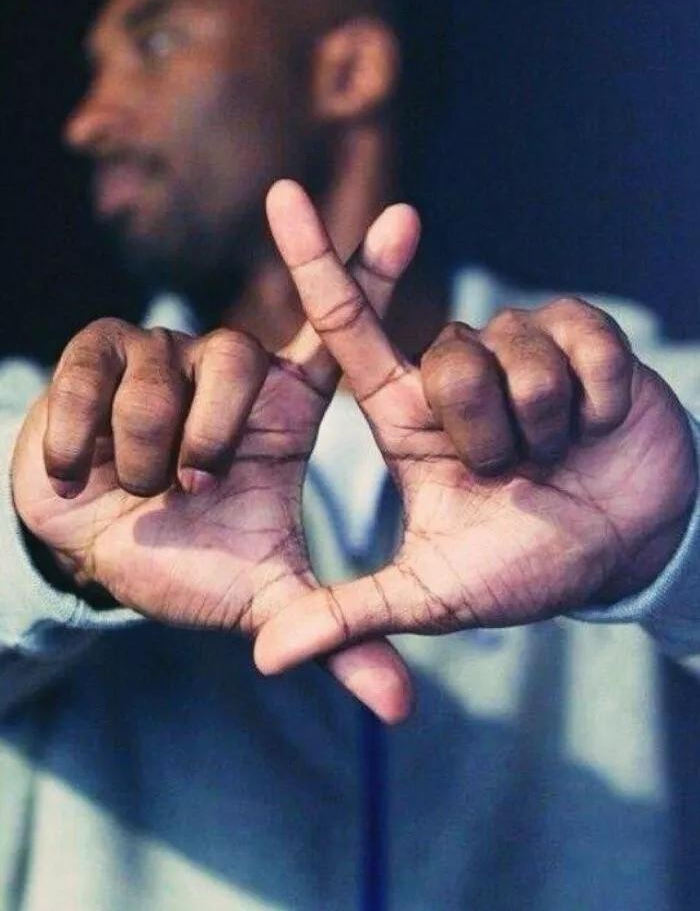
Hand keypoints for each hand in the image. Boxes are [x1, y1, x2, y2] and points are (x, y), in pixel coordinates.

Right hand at [11, 188, 420, 720]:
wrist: (89, 549)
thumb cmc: (186, 556)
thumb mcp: (262, 595)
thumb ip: (334, 635)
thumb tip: (403, 707)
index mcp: (279, 409)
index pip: (338, 331)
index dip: (373, 273)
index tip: (409, 218)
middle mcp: (229, 367)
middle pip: (235, 356)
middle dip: (207, 432)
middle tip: (191, 484)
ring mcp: (161, 352)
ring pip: (162, 372)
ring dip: (143, 451)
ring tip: (137, 487)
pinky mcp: (95, 352)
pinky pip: (95, 373)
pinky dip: (87, 437)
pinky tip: (84, 469)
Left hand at [255, 186, 697, 674]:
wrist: (629, 548)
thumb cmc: (527, 563)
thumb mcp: (433, 594)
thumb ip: (349, 616)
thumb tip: (261, 656)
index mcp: (407, 413)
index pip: (348, 325)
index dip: (315, 258)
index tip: (280, 193)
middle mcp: (455, 369)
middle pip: (450, 358)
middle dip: (491, 432)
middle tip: (514, 472)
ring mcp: (520, 347)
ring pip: (516, 352)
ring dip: (548, 423)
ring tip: (561, 451)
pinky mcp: (583, 334)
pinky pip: (580, 343)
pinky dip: (597, 401)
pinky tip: (600, 424)